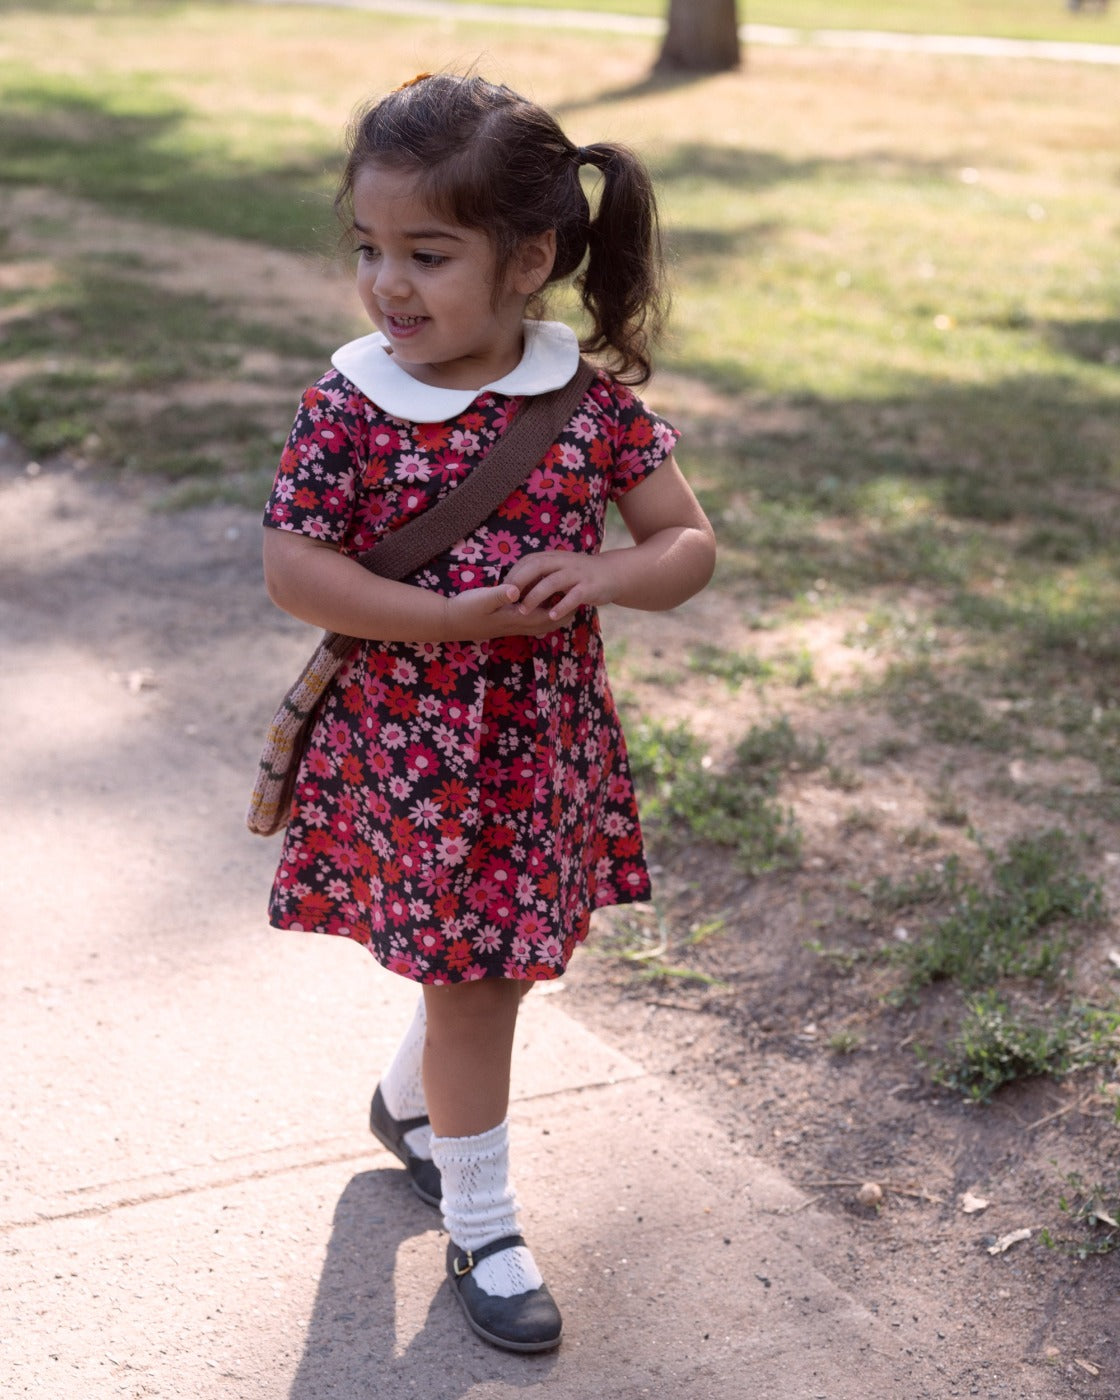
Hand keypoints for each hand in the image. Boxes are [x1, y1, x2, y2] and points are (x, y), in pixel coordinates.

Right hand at [443, 583, 573, 639]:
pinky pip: (528, 624)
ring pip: (538, 626)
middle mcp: (515, 625)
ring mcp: (509, 627)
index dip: (562, 609)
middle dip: (562, 617)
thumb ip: (499, 595)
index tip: (576, 599)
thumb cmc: (465, 608)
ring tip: (564, 607)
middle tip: (577, 605)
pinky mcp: (503, 624)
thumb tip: (516, 589)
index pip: (545, 616)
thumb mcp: (482, 598)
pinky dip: (539, 618)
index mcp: (514, 618)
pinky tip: (539, 608)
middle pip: (546, 625)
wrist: (449, 622)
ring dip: (552, 618)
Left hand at [502, 551, 616, 622]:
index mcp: (553, 556)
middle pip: (537, 566)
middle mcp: (563, 562)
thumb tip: (513, 585)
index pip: (528, 561)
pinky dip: (562, 606)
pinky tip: (551, 616)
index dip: (514, 574)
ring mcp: (577, 574)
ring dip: (536, 596)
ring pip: (553, 582)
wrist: (612, 573)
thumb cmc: (578, 574)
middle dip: (520, 581)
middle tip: (507, 598)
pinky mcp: (589, 587)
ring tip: (523, 611)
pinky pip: (574, 596)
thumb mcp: (558, 568)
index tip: (501, 589)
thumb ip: (539, 573)